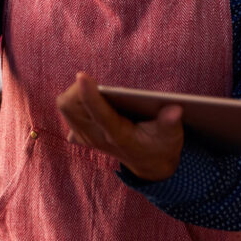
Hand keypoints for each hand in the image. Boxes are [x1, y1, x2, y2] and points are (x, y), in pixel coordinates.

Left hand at [56, 72, 183, 181]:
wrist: (150, 165)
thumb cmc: (161, 145)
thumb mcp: (171, 137)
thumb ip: (170, 123)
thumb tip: (175, 109)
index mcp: (118, 137)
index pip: (99, 115)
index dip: (90, 94)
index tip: (83, 75)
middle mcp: (96, 138)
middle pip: (71, 107)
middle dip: (79, 89)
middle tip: (97, 83)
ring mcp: (86, 137)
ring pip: (66, 107)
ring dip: (76, 93)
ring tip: (96, 89)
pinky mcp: (81, 134)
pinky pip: (68, 111)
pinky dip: (75, 101)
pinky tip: (92, 101)